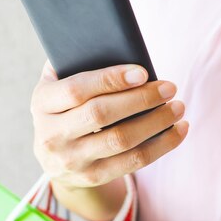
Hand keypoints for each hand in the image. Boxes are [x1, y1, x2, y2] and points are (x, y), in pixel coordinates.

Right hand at [32, 61, 188, 189]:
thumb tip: (116, 43)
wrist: (56, 159)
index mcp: (42, 103)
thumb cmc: (66, 108)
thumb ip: (76, 64)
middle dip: (141, 99)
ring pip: (122, 140)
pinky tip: (178, 130)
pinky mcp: (94, 177)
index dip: (111, 79)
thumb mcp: (59, 86)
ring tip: (178, 107)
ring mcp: (72, 160)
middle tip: (170, 87)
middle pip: (102, 115)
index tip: (143, 72)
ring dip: (157, 122)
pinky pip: (134, 161)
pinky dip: (162, 145)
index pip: (77, 90)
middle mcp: (52, 134)